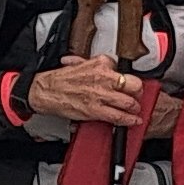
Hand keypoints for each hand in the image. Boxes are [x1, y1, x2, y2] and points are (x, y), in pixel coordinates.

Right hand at [25, 57, 147, 128]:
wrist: (45, 91)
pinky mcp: (96, 110)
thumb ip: (95, 63)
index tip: (129, 83)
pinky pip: (118, 116)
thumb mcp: (80, 63)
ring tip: (134, 109)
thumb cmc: (60, 79)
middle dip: (138, 92)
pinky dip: (129, 120)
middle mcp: (104, 78)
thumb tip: (107, 64)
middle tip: (137, 95)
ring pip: (129, 102)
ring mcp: (101, 95)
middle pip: (133, 84)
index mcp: (100, 64)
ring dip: (134, 107)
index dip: (128, 78)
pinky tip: (133, 121)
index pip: (124, 68)